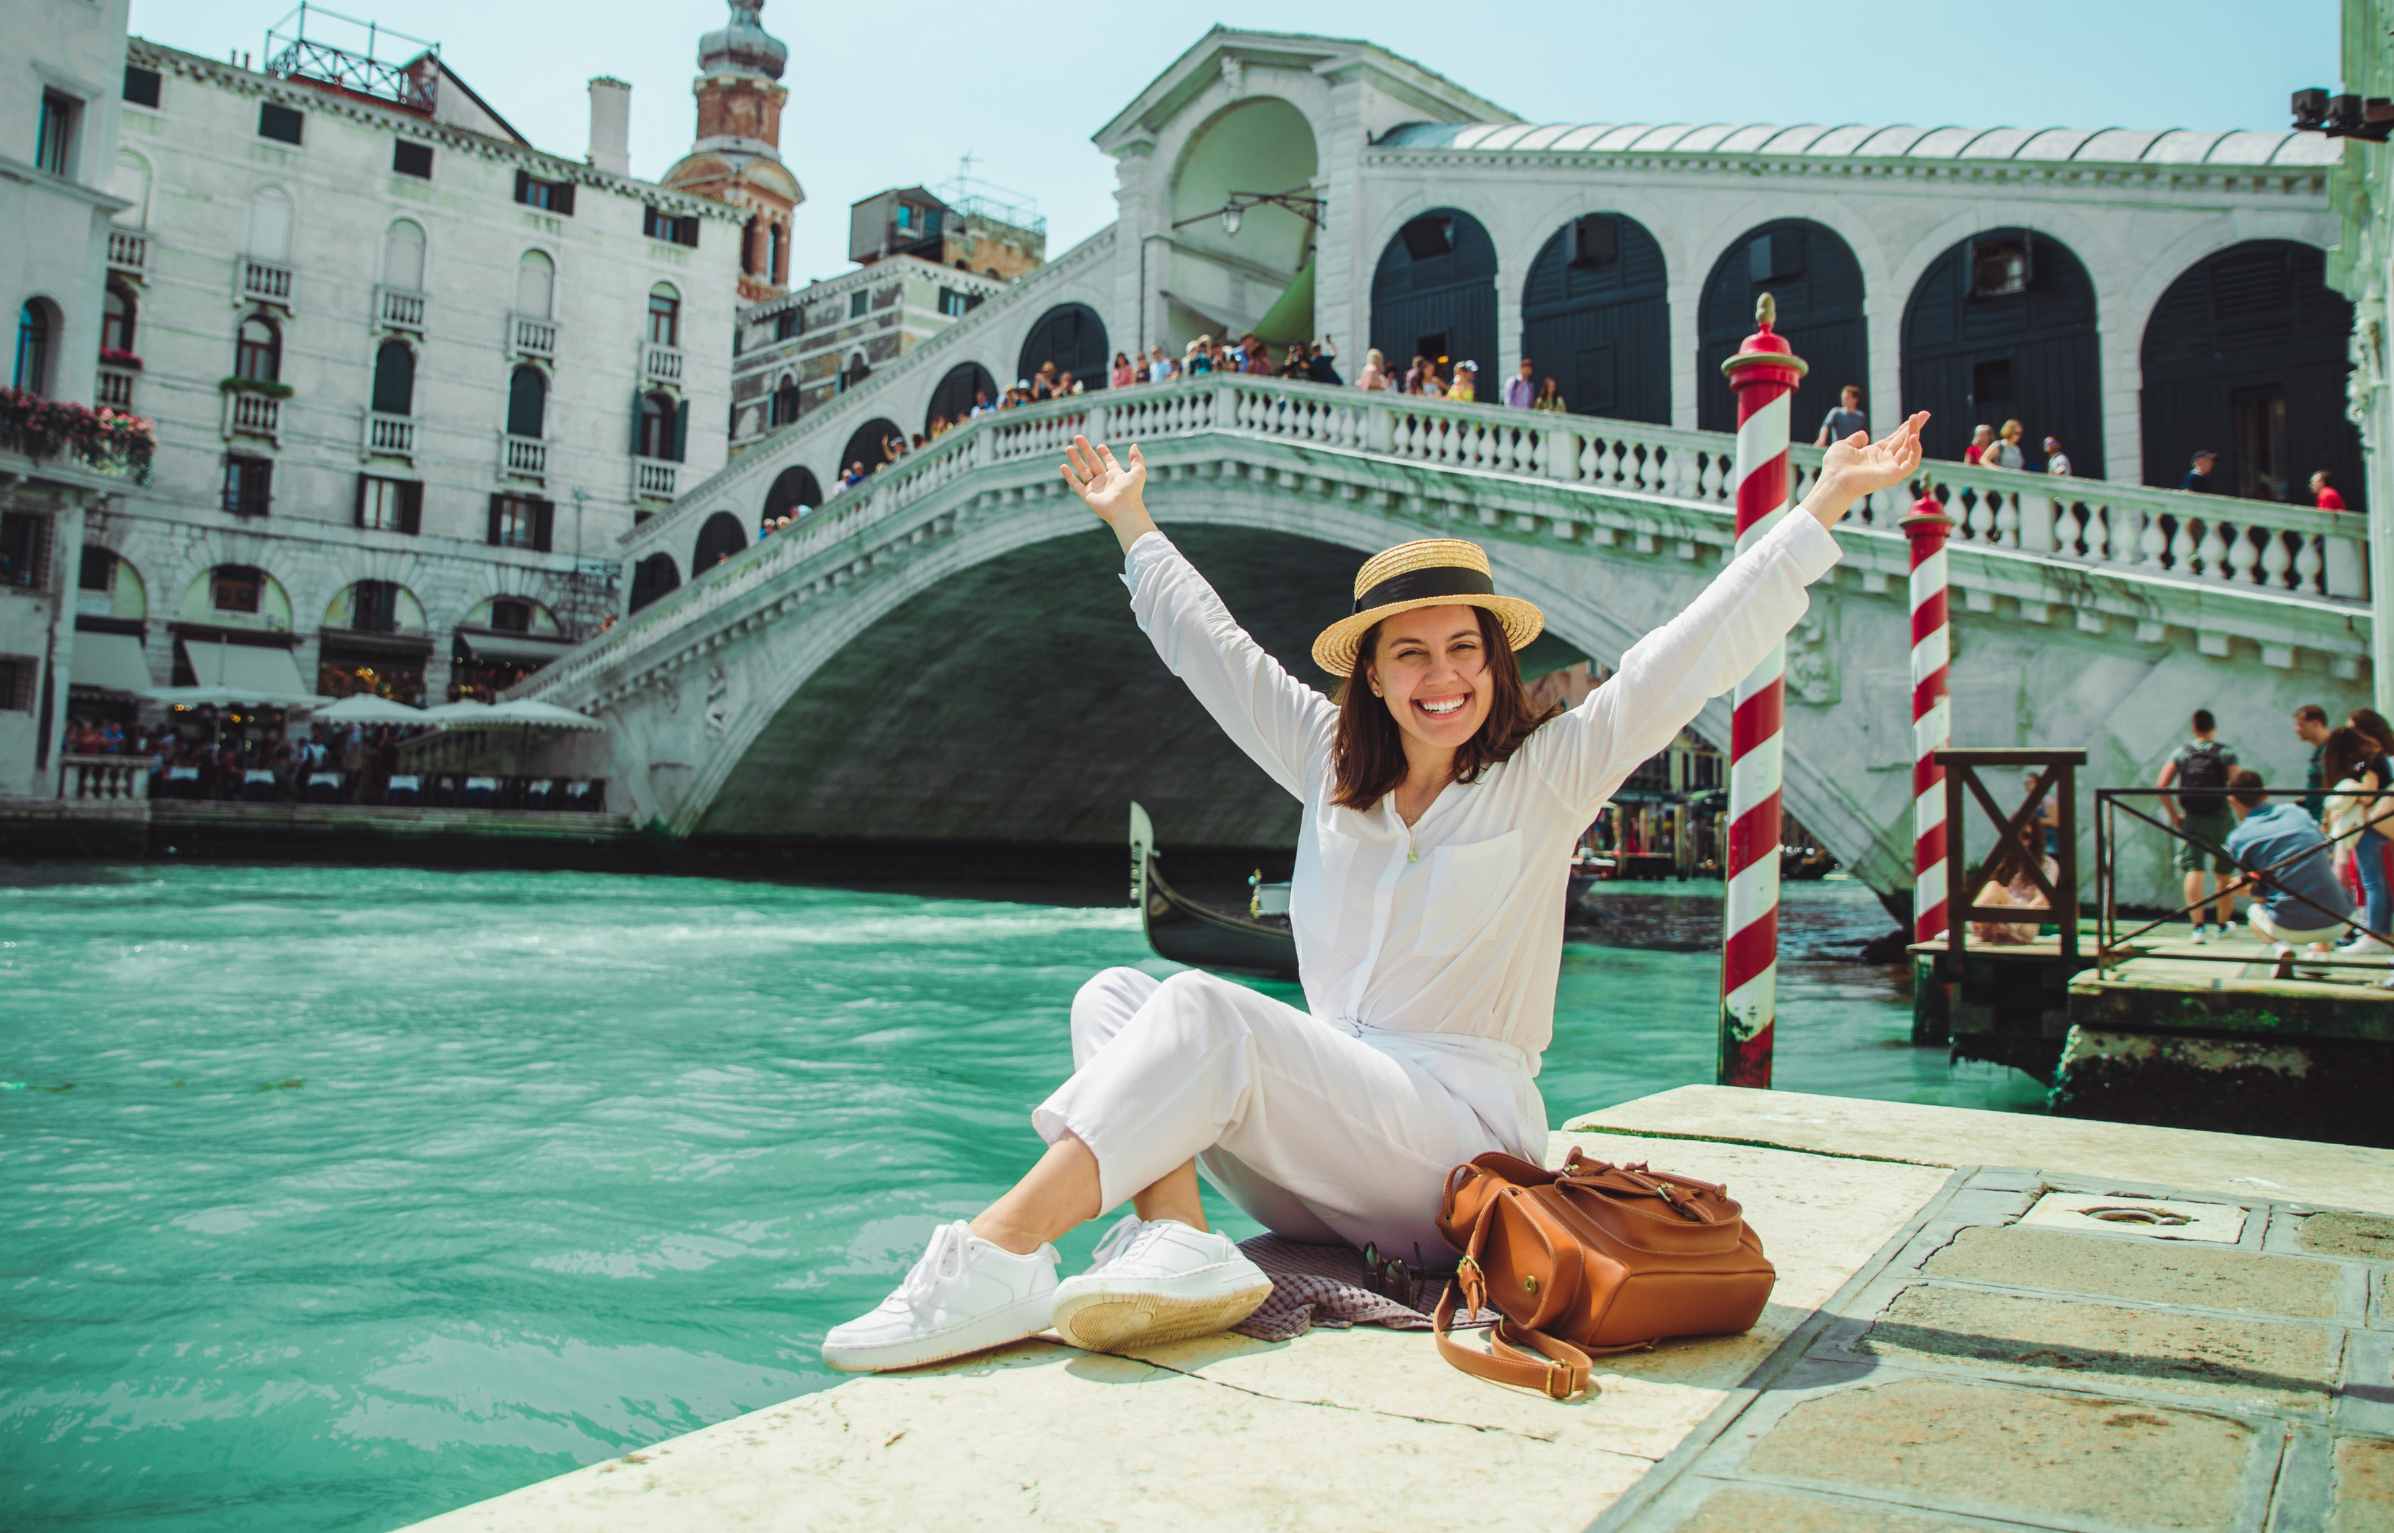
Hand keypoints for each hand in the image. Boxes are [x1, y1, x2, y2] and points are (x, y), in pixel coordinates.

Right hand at [1061, 435, 1145, 522]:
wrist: (1125, 510)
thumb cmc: (1132, 492)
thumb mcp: (1138, 472)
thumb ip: (1137, 458)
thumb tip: (1133, 445)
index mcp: (1116, 475)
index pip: (1109, 462)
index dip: (1105, 454)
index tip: (1100, 446)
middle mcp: (1105, 481)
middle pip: (1093, 462)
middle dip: (1085, 449)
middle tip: (1078, 437)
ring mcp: (1095, 488)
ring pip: (1082, 470)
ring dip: (1075, 459)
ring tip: (1068, 447)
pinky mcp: (1087, 496)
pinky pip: (1076, 484)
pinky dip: (1069, 476)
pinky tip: (1063, 466)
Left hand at [1805, 411, 1928, 528]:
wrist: (1835, 480)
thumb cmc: (1835, 466)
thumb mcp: (1844, 446)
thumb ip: (1855, 439)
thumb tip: (1864, 435)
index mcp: (1873, 454)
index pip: (1894, 439)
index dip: (1904, 428)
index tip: (1915, 415)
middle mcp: (1884, 461)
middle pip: (1905, 442)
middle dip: (1915, 427)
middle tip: (1926, 413)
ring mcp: (1890, 468)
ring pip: (1910, 449)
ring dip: (1915, 434)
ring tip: (1916, 419)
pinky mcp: (1894, 476)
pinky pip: (1912, 463)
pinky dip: (1916, 451)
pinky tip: (1914, 438)